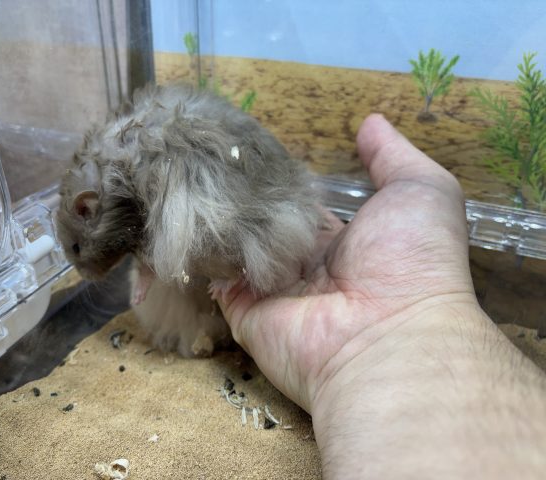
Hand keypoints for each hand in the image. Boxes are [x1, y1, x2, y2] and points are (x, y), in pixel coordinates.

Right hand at [214, 113, 475, 411]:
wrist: (389, 336)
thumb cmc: (412, 260)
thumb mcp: (421, 191)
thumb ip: (394, 157)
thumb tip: (370, 122)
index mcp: (343, 241)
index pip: (301, 204)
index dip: (283, 177)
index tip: (257, 146)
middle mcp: (304, 266)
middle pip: (264, 223)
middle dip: (245, 194)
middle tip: (216, 154)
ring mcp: (271, 289)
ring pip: (235, 245)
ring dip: (220, 216)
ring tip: (190, 172)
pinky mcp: (243, 310)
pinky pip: (214, 276)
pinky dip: (203, 250)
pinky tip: (188, 213)